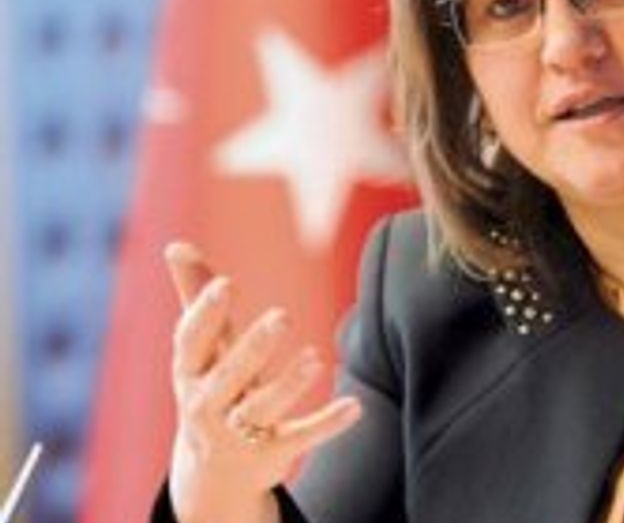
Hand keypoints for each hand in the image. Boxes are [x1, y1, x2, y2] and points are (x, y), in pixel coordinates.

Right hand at [165, 242, 361, 522]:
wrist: (215, 470)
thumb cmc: (211, 386)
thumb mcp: (201, 348)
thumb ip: (194, 296)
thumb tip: (175, 244)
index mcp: (189, 373)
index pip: (190, 343)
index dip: (205, 315)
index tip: (226, 284)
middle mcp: (207, 406)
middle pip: (228, 377)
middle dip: (253, 348)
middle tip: (283, 316)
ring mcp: (238, 432)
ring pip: (263, 408)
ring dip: (290, 384)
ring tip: (317, 358)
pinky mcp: (271, 453)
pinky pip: (301, 436)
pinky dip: (327, 423)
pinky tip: (356, 406)